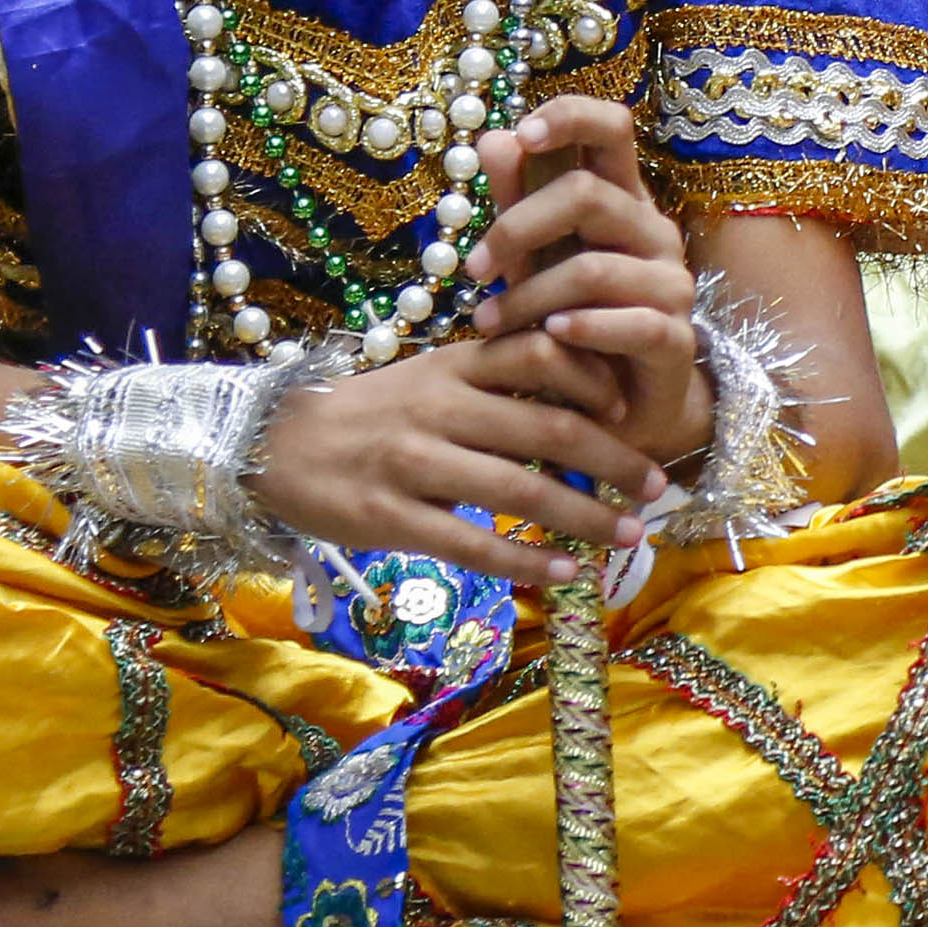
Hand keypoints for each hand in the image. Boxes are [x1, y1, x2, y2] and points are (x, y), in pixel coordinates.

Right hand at [251, 328, 664, 581]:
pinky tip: (567, 572)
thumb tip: (583, 394)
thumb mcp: (431, 376)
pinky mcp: (389, 518)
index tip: (634, 410)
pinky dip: (528, 559)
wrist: (270, 446)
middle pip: (549, 428)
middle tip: (657, 487)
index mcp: (455, 364)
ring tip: (629, 536)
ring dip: (585, 516)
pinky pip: (473, 543)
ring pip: (520, 489)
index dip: (596, 379)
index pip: (542, 354)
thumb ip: (495, 378)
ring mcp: (413, 463)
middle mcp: (440, 408)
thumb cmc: (368, 413)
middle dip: (615, 460)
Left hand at [465, 95, 706, 470]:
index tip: (523, 134)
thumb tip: (495, 138)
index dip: (571, 117)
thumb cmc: (571, 320)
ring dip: (530, 296)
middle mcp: (652, 232)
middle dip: (517, 228)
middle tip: (473, 269)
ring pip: (596, 267)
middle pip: (590, 194)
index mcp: (621, 200)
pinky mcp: (675, 338)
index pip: (612, 129)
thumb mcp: (535, 259)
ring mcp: (670, 285)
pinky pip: (634, 323)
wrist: (620, 407)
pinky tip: (551, 335)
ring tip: (489, 323)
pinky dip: (586, 328)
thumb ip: (518, 202)